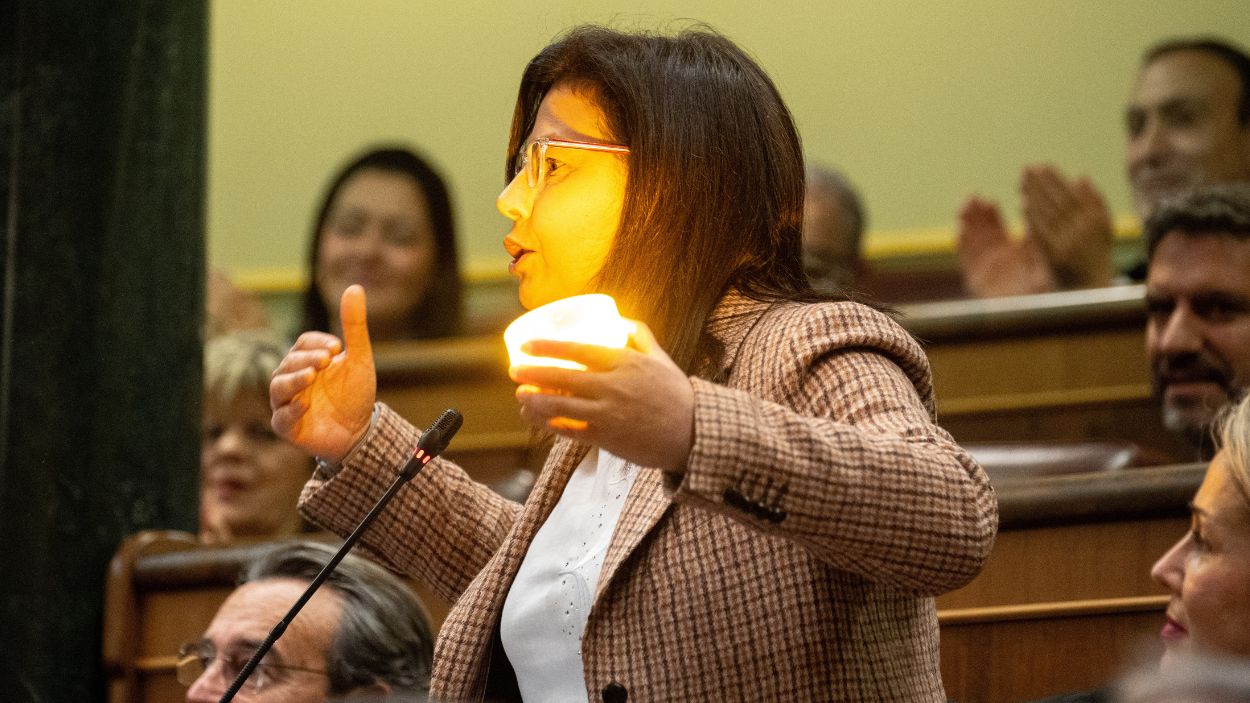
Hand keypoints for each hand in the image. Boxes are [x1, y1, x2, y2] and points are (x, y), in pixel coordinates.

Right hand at [270, 285, 376, 461]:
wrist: (359, 431)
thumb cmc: (354, 393)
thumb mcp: (359, 359)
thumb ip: (355, 326)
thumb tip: (355, 287)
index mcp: (307, 361)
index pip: (302, 343)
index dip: (316, 343)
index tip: (337, 348)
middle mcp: (293, 379)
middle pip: (288, 363)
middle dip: (305, 359)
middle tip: (326, 360)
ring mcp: (287, 403)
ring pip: (278, 387)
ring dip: (294, 380)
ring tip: (312, 375)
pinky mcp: (288, 427)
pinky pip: (281, 418)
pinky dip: (291, 410)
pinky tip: (306, 404)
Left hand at [509, 321, 693, 471]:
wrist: (694, 433)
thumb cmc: (677, 394)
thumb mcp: (660, 358)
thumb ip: (639, 336)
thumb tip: (618, 319)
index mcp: (624, 362)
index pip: (577, 350)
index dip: (547, 347)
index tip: (526, 345)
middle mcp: (612, 387)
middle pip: (561, 377)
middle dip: (532, 373)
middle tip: (515, 371)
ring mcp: (606, 414)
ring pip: (559, 406)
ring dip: (534, 401)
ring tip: (521, 396)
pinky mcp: (605, 439)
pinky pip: (569, 431)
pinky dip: (549, 425)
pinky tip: (537, 419)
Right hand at [957, 196, 1056, 296]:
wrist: (1040, 318)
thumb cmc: (1050, 293)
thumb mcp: (1046, 263)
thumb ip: (1036, 245)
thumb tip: (1031, 222)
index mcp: (1013, 255)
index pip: (997, 230)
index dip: (990, 215)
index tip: (986, 200)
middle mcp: (996, 262)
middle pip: (979, 235)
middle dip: (974, 217)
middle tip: (970, 198)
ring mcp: (986, 272)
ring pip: (972, 245)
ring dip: (967, 227)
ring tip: (963, 208)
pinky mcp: (979, 283)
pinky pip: (969, 263)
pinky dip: (964, 247)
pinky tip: (960, 231)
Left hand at [1020, 165, 1113, 288]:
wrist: (1091, 288)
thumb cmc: (1095, 255)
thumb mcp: (1103, 227)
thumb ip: (1094, 201)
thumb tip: (1079, 176)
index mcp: (1096, 220)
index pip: (1071, 195)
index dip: (1056, 180)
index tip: (1043, 166)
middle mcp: (1084, 231)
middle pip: (1058, 202)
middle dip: (1041, 184)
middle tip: (1026, 168)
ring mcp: (1070, 244)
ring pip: (1048, 214)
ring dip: (1034, 196)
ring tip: (1022, 181)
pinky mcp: (1056, 257)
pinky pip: (1042, 233)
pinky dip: (1032, 217)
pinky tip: (1023, 204)